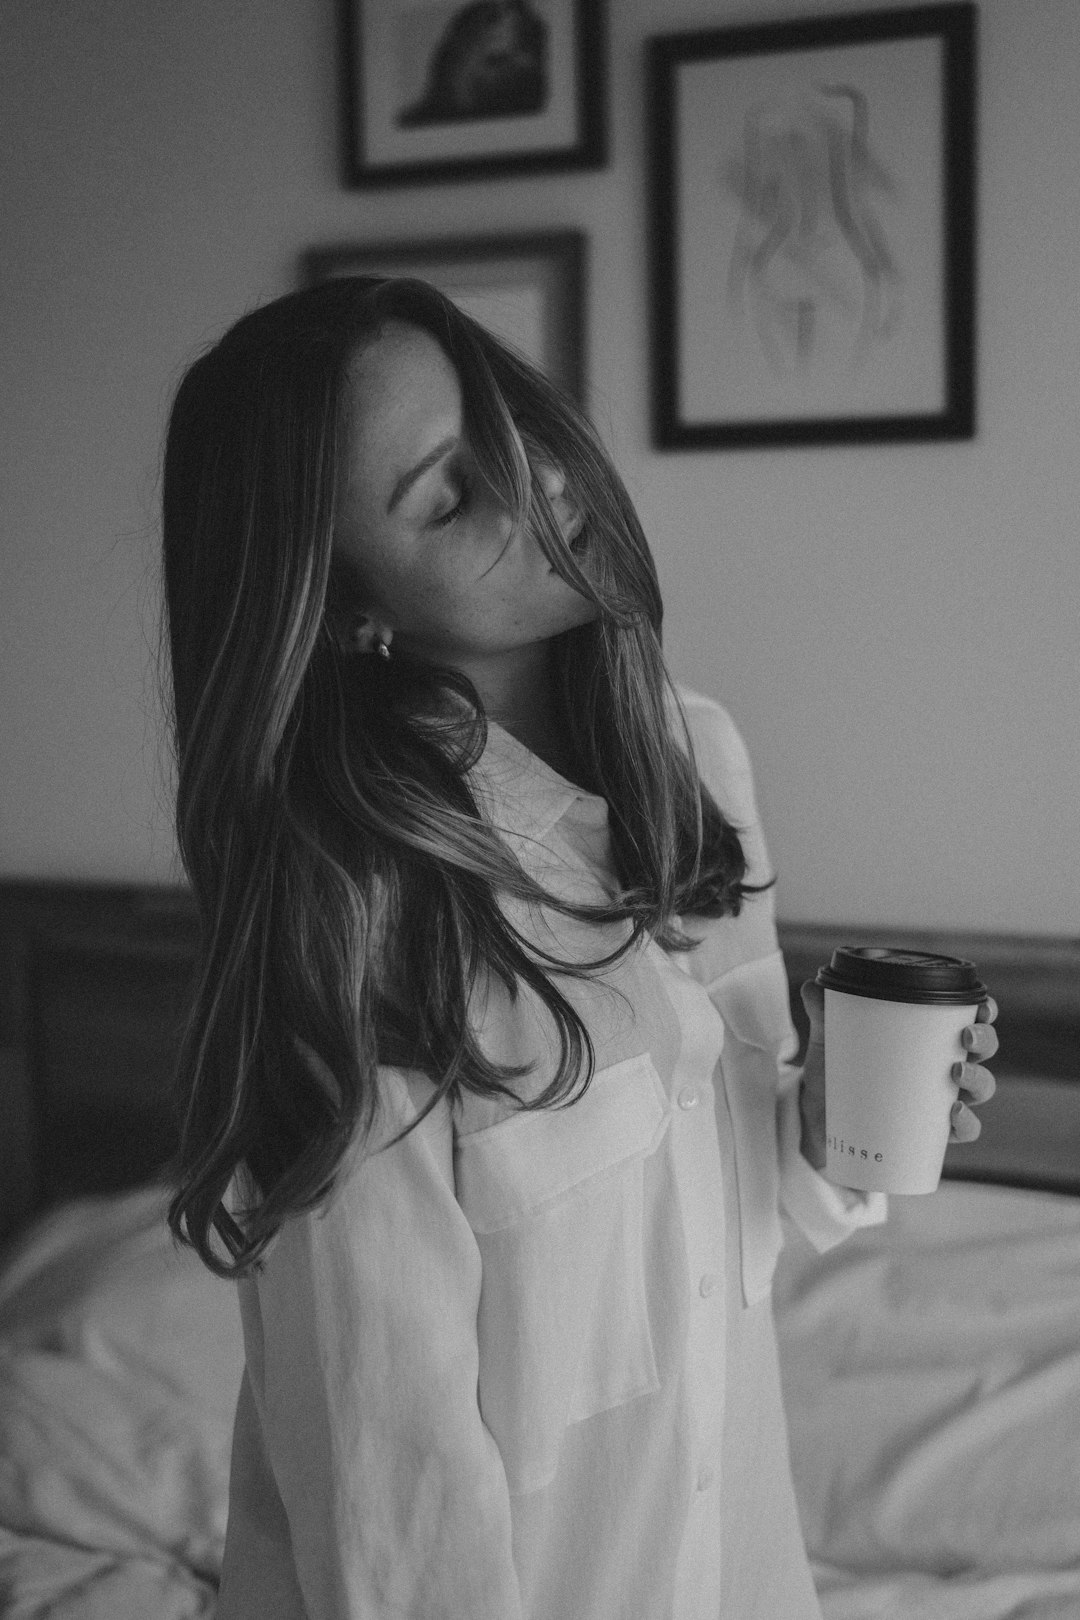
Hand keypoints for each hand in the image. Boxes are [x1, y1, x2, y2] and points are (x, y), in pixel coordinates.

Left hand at [795, 981, 998, 1169]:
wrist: (819, 1118)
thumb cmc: (836, 1070)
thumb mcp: (828, 1039)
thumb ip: (822, 1012)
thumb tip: (813, 986)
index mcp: (928, 1036)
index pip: (969, 1018)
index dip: (985, 1011)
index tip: (982, 1007)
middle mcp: (944, 1064)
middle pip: (984, 1049)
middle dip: (985, 1040)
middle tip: (966, 1037)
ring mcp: (942, 1098)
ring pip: (982, 1087)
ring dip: (978, 1079)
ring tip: (956, 1073)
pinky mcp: (933, 1130)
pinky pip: (965, 1130)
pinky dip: (967, 1123)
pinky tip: (953, 1114)